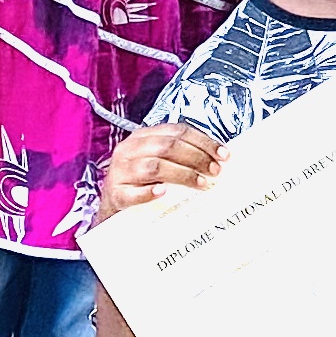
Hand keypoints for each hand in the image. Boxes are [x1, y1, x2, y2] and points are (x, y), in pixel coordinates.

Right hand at [97, 119, 223, 223]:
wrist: (112, 205)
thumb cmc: (140, 182)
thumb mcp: (157, 161)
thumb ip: (180, 155)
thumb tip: (217, 159)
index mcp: (143, 137)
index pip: (177, 131)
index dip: (203, 141)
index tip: (223, 154)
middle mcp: (129, 150)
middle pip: (168, 147)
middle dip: (197, 158)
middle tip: (215, 171)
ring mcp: (120, 172)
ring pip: (155, 167)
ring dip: (183, 175)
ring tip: (202, 184)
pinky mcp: (115, 194)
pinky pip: (133, 193)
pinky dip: (150, 192)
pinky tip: (163, 192)